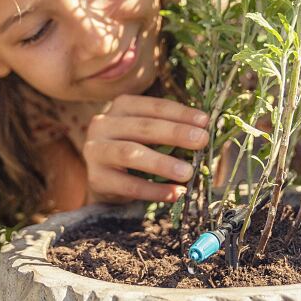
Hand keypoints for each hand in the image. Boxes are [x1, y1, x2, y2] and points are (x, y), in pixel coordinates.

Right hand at [82, 95, 209, 203]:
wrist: (104, 179)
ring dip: (162, 163)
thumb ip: (170, 129)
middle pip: (143, 127)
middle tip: (202, 141)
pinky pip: (128, 185)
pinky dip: (154, 190)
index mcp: (121, 106)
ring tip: (188, 172)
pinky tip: (175, 194)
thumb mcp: (148, 134)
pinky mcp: (95, 178)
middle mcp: (103, 124)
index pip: (154, 106)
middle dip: (175, 133)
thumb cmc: (135, 149)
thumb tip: (205, 132)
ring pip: (131, 154)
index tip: (205, 121)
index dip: (180, 113)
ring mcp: (96, 151)